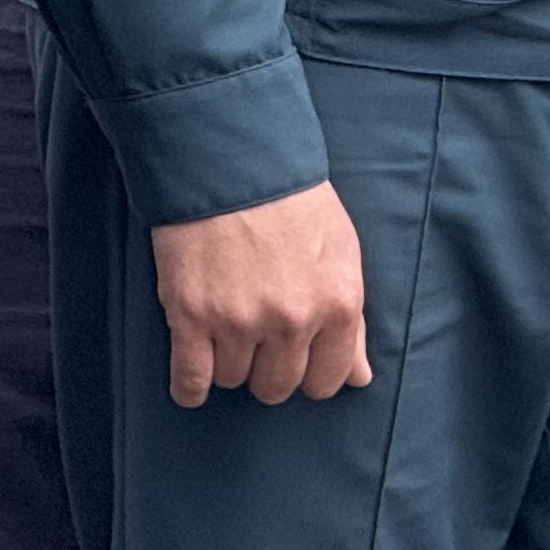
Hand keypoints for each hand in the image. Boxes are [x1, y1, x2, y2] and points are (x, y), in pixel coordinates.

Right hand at [151, 183, 367, 407]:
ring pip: (234, 380)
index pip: (327, 380)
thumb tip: (359, 378)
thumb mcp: (341, 251)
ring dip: (229, 363)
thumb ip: (353, 321)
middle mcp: (293, 320)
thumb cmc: (292, 202)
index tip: (295, 359)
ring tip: (226, 326)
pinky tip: (193, 380)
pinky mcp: (192, 317)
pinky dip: (190, 388)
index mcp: (338, 303)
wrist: (232, 162)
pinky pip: (190, 382)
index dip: (309, 373)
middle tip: (257, 335)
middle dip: (267, 368)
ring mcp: (241, 321)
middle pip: (277, 386)